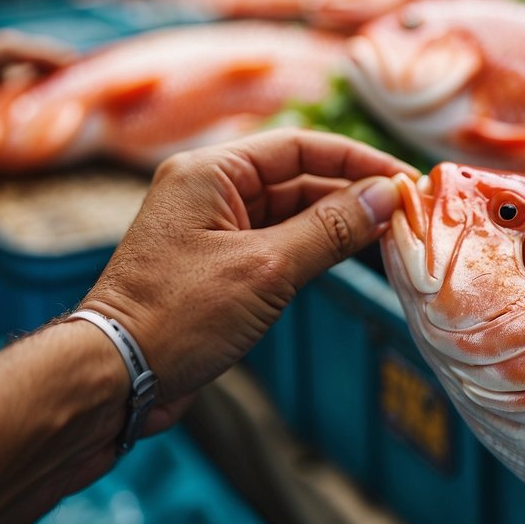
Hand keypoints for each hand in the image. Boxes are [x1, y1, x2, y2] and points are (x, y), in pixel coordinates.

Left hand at [80, 128, 418, 432]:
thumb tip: (386, 196)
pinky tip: (352, 259)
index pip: (300, 147)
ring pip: (292, 214)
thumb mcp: (266, 268)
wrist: (117, 376)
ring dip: (338, 224)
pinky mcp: (219, 267)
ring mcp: (213, 230)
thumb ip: (330, 229)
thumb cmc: (180, 315)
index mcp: (211, 172)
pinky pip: (278, 245)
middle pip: (299, 178)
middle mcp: (210, 191)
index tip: (405, 180)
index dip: (358, 161)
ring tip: (391, 236)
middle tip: (408, 214)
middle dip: (353, 194)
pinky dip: (315, 250)